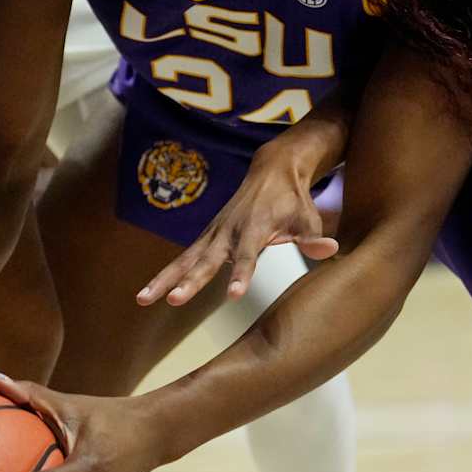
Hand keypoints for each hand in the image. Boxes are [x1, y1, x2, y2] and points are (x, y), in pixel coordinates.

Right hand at [135, 147, 337, 307]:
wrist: (272, 170)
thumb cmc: (293, 200)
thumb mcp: (309, 217)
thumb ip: (314, 237)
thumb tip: (330, 250)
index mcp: (255, 228)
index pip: (248, 257)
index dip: (241, 275)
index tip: (232, 294)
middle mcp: (229, 232)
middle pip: (207, 261)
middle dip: (191, 281)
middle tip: (174, 301)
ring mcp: (214, 234)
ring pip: (186, 260)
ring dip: (164, 279)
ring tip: (141, 300)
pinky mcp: (206, 238)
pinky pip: (183, 259)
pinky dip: (165, 275)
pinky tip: (147, 295)